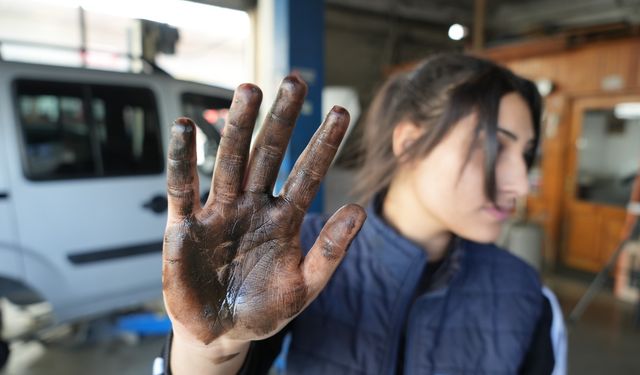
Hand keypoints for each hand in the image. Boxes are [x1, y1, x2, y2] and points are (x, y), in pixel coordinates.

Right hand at [162, 76, 365, 346]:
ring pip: (230, 161)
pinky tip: (185, 129)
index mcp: (284, 219)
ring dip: (238, 127)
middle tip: (294, 82)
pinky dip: (182, 159)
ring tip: (248, 89)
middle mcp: (253, 206)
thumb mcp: (304, 286)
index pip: (307, 174)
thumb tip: (359, 211)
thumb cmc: (264, 310)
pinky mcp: (185, 226)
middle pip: (269, 154)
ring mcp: (220, 212)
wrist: (221, 333)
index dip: (324, 145)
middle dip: (281, 120)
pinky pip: (182, 188)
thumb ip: (330, 251)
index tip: (341, 112)